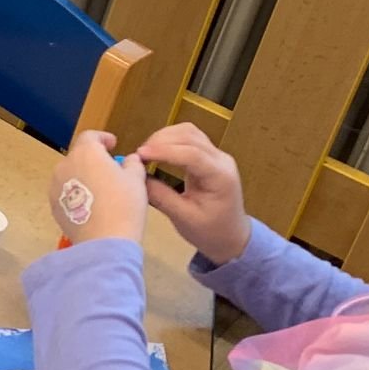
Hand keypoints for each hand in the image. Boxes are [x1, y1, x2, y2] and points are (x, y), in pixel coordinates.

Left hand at [50, 130, 146, 245]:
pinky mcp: (53, 205)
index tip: (113, 144)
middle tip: (110, 169)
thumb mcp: (136, 180)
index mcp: (85, 153)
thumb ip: (132, 163)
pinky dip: (77, 192)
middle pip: (79, 156)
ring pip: (70, 174)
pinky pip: (66, 192)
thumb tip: (129, 159)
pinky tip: (91, 204)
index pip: (90, 137)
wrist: (104, 240)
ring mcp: (55, 186)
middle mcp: (65, 165)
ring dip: (84, 175)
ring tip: (101, 188)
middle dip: (93, 159)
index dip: (102, 138)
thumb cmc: (124, 204)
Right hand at [136, 123, 250, 264]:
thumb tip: (137, 178)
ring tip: (145, 152)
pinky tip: (156, 150)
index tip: (139, 155)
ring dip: (164, 137)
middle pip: (190, 136)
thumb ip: (161, 197)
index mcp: (220, 177)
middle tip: (138, 156)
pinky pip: (189, 138)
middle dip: (161, 141)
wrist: (231, 237)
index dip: (164, 151)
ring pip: (189, 132)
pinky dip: (170, 140)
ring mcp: (216, 155)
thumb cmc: (210, 232)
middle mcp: (221, 160)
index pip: (192, 154)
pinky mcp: (209, 156)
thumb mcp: (184, 219)